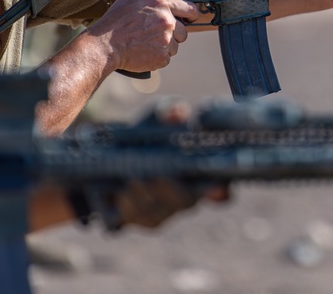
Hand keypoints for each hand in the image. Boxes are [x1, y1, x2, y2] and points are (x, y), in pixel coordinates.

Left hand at [71, 100, 229, 230]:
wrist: (111, 155)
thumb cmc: (147, 133)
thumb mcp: (156, 118)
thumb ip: (170, 113)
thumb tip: (180, 112)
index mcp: (199, 172)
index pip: (221, 190)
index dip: (220, 191)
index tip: (216, 188)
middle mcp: (189, 195)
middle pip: (187, 201)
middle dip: (170, 191)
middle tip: (155, 177)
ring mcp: (168, 211)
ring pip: (161, 211)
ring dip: (145, 195)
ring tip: (132, 180)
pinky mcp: (147, 221)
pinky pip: (140, 218)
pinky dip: (129, 204)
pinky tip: (122, 192)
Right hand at [86, 0, 199, 72]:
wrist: (106, 46)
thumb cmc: (113, 23)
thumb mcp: (127, 1)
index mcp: (161, 5)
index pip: (188, 9)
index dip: (192, 15)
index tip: (192, 18)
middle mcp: (167, 22)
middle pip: (183, 32)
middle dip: (173, 35)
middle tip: (157, 36)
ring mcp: (166, 41)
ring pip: (175, 47)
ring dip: (165, 47)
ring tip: (147, 45)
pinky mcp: (162, 57)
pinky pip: (166, 59)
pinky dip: (157, 58)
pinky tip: (145, 53)